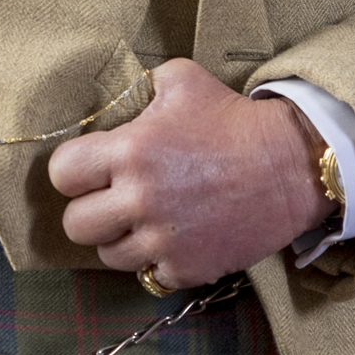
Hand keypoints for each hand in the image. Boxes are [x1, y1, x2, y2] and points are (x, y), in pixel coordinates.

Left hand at [45, 60, 331, 286]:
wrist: (292, 166)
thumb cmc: (234, 119)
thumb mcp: (182, 80)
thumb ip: (138, 88)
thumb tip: (114, 101)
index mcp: (130, 151)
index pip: (62, 174)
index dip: (74, 172)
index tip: (92, 170)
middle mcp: (140, 199)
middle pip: (75, 225)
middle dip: (90, 210)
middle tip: (115, 199)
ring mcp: (162, 240)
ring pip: (108, 255)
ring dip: (121, 238)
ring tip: (146, 219)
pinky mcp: (187, 268)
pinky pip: (148, 274)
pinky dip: (157, 260)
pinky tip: (174, 237)